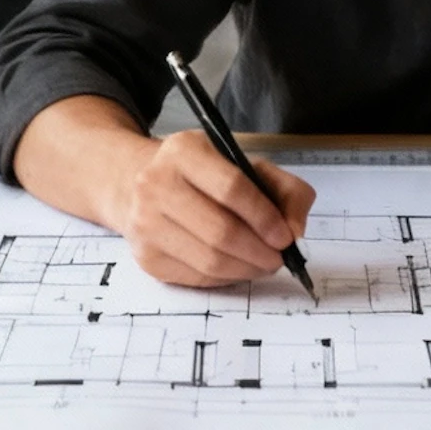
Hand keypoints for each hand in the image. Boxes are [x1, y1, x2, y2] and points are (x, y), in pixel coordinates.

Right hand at [110, 131, 316, 288]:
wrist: (135, 183)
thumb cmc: (200, 174)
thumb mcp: (243, 163)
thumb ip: (283, 188)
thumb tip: (295, 230)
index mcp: (184, 151)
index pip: (231, 188)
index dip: (264, 216)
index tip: (285, 236)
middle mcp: (156, 184)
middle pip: (220, 231)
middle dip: (259, 251)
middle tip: (278, 258)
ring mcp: (145, 223)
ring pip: (209, 261)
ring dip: (247, 269)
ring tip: (263, 264)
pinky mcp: (146, 257)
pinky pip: (196, 277)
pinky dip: (226, 278)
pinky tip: (237, 267)